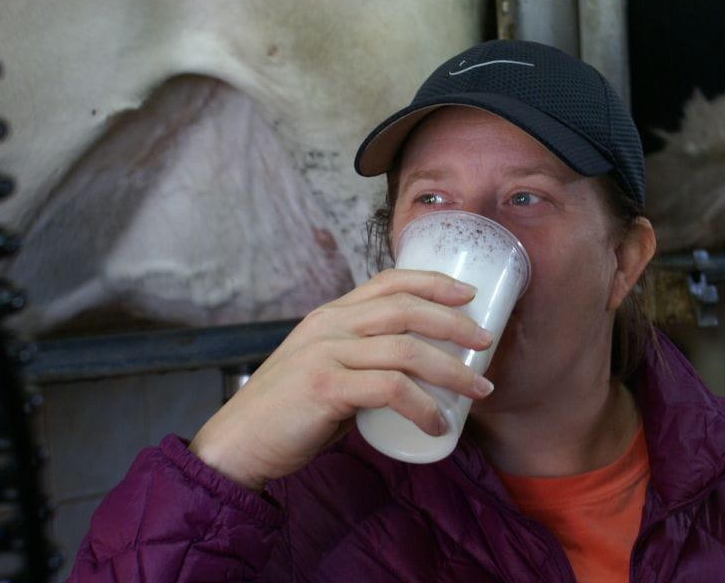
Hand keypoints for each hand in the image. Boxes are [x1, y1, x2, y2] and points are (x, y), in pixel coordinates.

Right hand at [188, 268, 494, 489]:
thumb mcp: (324, 370)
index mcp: (330, 316)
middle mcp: (329, 325)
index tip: (467, 294)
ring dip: (452, 370)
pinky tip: (438, 424)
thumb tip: (409, 374)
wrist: (238, 444)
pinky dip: (423, 407)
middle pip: (404, 308)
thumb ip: (359, 362)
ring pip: (405, 349)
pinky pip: (390, 389)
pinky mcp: (325, 386)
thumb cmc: (287, 413)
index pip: (387, 280)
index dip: (432, 282)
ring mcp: (326, 353)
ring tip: (479, 390)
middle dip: (454, 322)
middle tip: (487, 341)